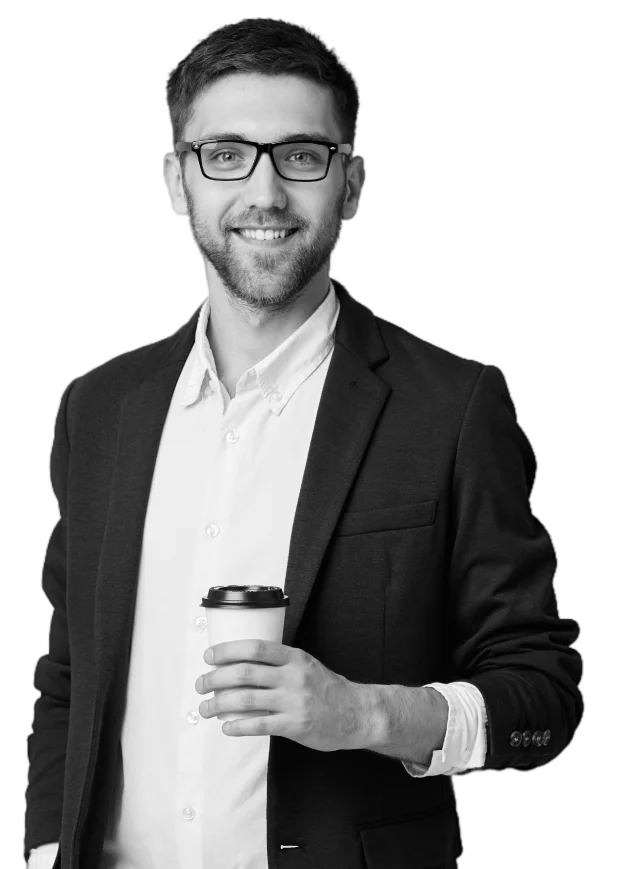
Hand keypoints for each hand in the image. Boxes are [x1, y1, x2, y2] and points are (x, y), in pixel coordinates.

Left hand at [195, 639, 377, 751]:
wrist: (357, 713)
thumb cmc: (328, 689)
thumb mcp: (307, 665)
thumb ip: (280, 664)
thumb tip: (241, 665)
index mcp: (294, 657)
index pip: (255, 648)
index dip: (228, 650)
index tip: (209, 655)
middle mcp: (293, 676)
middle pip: (245, 673)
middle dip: (215, 677)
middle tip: (200, 684)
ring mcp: (294, 701)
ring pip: (246, 699)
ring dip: (219, 703)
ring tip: (204, 708)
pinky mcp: (295, 725)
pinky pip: (259, 725)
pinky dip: (237, 726)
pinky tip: (226, 727)